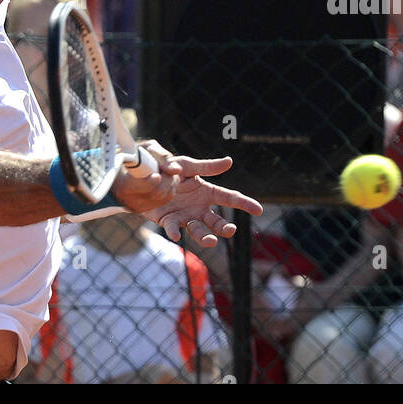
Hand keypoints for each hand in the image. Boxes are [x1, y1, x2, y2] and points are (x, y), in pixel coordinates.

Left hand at [142, 148, 262, 246]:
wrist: (143, 176)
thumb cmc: (169, 169)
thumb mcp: (188, 165)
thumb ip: (207, 166)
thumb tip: (230, 161)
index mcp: (207, 191)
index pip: (230, 198)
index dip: (245, 204)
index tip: (259, 210)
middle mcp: (199, 207)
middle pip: (216, 221)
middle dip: (224, 228)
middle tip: (230, 230)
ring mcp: (184, 216)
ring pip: (198, 230)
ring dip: (205, 237)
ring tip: (210, 241)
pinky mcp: (168, 220)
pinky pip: (173, 228)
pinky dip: (174, 232)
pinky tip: (176, 236)